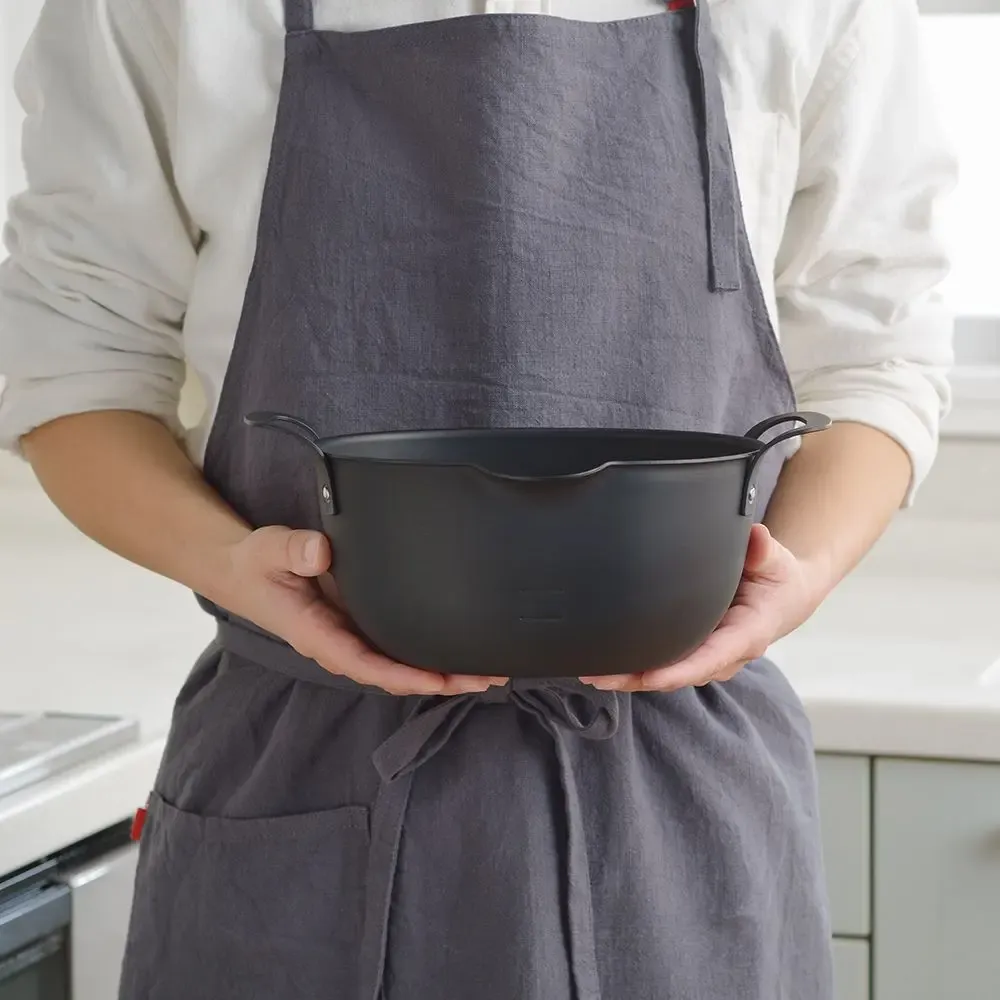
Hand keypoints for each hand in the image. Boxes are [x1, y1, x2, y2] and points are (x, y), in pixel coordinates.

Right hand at [216, 526, 506, 696]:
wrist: (243, 572)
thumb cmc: (257, 564)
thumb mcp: (269, 550)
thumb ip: (293, 549)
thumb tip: (321, 551)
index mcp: (317, 634)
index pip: (366, 664)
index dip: (404, 675)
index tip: (440, 680)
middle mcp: (339, 644)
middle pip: (394, 674)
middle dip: (440, 680)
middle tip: (486, 678)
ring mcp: (351, 638)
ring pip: (400, 665)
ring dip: (443, 671)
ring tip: (487, 672)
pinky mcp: (358, 627)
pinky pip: (396, 648)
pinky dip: (428, 654)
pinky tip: (457, 652)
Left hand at [581, 524, 826, 692]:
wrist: (784, 597)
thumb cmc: (777, 578)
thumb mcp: (775, 561)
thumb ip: (764, 551)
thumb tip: (757, 538)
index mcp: (746, 635)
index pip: (709, 659)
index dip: (676, 671)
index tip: (647, 676)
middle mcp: (725, 655)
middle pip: (677, 675)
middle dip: (637, 679)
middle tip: (598, 675)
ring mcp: (708, 658)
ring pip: (665, 676)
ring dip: (629, 677)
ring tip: (590, 673)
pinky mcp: (693, 653)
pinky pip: (663, 666)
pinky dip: (634, 667)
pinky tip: (604, 665)